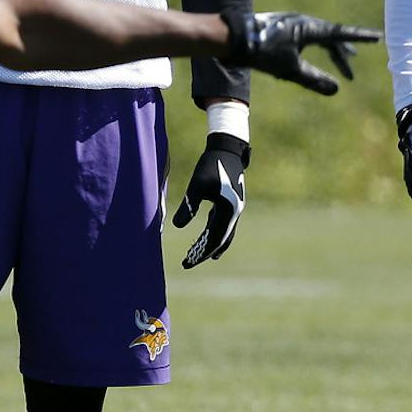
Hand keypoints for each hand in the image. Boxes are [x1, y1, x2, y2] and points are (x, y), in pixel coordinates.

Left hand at [172, 132, 248, 266]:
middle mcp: (234, 213)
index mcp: (228, 212)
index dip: (200, 254)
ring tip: (199, 256)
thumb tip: (177, 227)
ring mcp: (234, 208)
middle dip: (204, 253)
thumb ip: (188, 206)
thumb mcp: (197, 185)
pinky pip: (222, 222)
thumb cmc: (211, 164)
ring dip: (211, 245)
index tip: (186, 263)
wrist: (228, 148)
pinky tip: (206, 234)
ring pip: (223, 233)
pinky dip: (213, 231)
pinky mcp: (230, 201)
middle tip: (188, 262)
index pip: (213, 241)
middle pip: (220, 241)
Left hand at [222, 12, 381, 94]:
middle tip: (350, 74)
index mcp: (310, 28)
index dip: (360, 38)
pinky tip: (304, 59)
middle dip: (342, 56)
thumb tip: (336, 90)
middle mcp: (303, 22)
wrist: (230, 38)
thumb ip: (314, 80)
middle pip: (331, 38)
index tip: (377, 38)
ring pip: (317, 38)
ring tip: (340, 60)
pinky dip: (312, 49)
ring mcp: (290, 23)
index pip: (342, 34)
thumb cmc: (261, 52)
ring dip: (329, 51)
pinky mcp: (280, 28)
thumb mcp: (290, 70)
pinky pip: (303, 38)